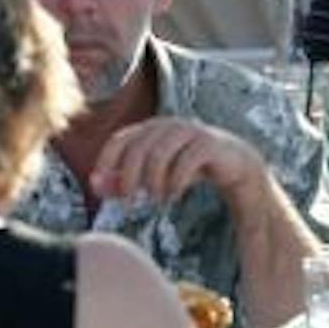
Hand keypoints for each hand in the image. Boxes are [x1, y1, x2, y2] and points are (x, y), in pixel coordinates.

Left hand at [91, 117, 262, 206]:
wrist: (234, 165)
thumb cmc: (188, 169)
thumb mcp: (153, 177)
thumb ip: (123, 181)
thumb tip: (94, 186)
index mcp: (151, 128)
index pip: (119, 139)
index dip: (107, 162)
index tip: (101, 186)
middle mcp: (168, 125)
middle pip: (138, 148)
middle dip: (129, 177)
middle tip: (129, 202)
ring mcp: (190, 131)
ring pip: (160, 153)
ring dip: (153, 181)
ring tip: (156, 200)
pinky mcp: (209, 143)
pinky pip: (186, 160)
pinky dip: (176, 182)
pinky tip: (173, 197)